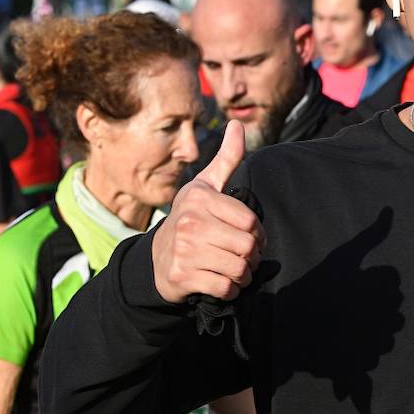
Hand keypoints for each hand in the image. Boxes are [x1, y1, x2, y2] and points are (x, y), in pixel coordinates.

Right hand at [153, 121, 264, 303]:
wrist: (156, 259)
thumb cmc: (190, 218)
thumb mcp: (205, 186)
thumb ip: (226, 158)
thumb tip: (236, 124)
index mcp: (200, 198)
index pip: (250, 221)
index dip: (258, 234)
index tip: (250, 237)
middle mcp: (190, 222)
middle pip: (247, 246)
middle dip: (253, 256)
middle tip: (245, 257)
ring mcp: (184, 250)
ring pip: (239, 269)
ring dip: (244, 275)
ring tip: (236, 269)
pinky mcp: (181, 276)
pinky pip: (225, 287)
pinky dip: (230, 289)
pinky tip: (223, 282)